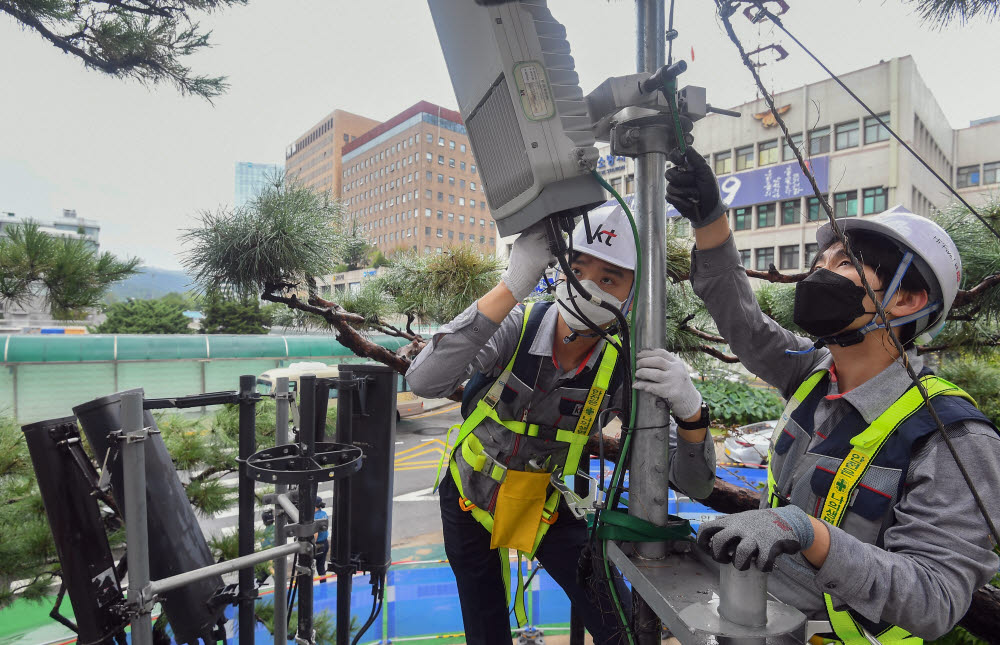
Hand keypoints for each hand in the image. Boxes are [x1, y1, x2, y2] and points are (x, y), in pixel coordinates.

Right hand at [501, 222, 555, 300]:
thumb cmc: (518, 268)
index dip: (544, 229)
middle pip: (546, 233)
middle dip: (551, 238)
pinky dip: (553, 261)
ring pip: (552, 244)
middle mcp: (530, 241)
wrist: (516, 281)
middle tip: (552, 245)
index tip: (548, 233)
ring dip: (552, 251)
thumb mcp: (518, 250)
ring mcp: (538, 248)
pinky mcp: (544, 257)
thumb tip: (541, 235)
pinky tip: (547, 265)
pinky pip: (554, 256)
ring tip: (546, 259)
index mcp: (522, 238)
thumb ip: (527, 241)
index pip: (537, 227)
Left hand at [632, 348, 701, 418]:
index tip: (638, 355)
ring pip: (654, 373)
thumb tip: (644, 360)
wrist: (690, 402)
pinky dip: (642, 385)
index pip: (661, 353)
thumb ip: (666, 366)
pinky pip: (652, 387)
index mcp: (677, 364)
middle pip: (657, 361)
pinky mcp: (670, 392)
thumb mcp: (677, 372)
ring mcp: (674, 381)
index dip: (648, 353)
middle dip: (644, 361)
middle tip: (636, 365)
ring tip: (636, 374)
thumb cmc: (679, 386)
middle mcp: (677, 370)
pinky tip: (636, 385)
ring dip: (642, 372)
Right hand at [665, 147, 726, 228]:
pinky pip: (670, 197)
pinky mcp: (672, 199)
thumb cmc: (710, 190)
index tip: (680, 160)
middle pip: (670, 173)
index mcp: (687, 167)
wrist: (709, 210)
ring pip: (671, 187)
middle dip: (684, 180)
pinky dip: (683, 201)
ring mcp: (674, 187)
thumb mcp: (706, 174)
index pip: (675, 156)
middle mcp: (679, 175)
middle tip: (696, 184)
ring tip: (696, 196)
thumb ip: (697, 160)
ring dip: (686, 193)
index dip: (675, 157)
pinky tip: (690, 203)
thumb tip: (688, 147)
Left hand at [697, 506, 814, 571]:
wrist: (787, 519)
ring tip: (745, 565)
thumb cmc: (758, 524)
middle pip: (719, 541)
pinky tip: (764, 564)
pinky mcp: (771, 545)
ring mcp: (755, 536)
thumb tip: (709, 542)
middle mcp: (740, 527)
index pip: (705, 528)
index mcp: (730, 521)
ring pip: (741, 553)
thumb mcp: (739, 520)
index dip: (702, 542)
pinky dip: (763, 567)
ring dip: (741, 565)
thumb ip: (725, 528)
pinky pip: (763, 562)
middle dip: (719, 556)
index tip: (709, 550)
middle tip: (726, 560)